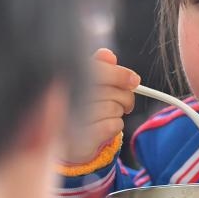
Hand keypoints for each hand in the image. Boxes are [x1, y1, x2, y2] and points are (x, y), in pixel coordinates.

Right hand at [61, 48, 139, 164]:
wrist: (70, 141)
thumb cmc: (81, 108)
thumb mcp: (89, 84)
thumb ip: (99, 68)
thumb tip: (108, 56)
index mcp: (67, 80)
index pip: (97, 71)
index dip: (119, 74)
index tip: (134, 80)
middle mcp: (65, 99)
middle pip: (110, 91)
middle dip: (124, 96)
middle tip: (125, 102)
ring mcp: (71, 121)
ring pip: (113, 108)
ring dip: (118, 112)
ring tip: (110, 114)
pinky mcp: (80, 139)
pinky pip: (112, 125)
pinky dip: (116, 125)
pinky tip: (105, 126)